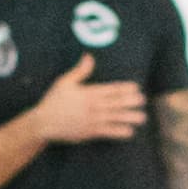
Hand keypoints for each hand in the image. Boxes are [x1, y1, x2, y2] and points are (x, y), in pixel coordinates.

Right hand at [34, 62, 148, 143]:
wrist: (44, 122)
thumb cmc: (53, 101)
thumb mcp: (64, 82)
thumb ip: (80, 71)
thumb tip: (89, 56)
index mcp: (88, 93)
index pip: (111, 89)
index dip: (125, 88)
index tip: (136, 88)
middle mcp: (93, 106)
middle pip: (116, 103)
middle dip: (131, 102)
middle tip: (143, 101)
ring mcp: (92, 120)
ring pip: (115, 118)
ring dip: (129, 117)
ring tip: (142, 117)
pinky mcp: (89, 132)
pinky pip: (108, 132)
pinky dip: (119, 132)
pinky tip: (130, 132)